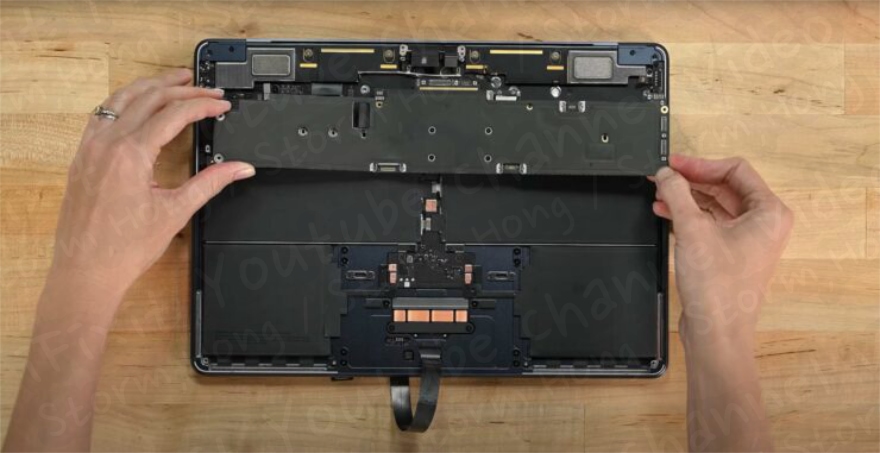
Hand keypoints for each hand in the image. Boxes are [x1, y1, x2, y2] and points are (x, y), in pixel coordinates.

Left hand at [51, 68, 254, 304]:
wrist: (87, 271)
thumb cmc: (124, 248)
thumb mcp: (176, 211)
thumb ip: (211, 182)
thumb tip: (240, 168)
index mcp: (130, 155)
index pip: (173, 114)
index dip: (203, 105)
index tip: (221, 104)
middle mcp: (107, 144)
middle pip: (149, 97)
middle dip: (182, 89)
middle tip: (207, 89)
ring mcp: (90, 147)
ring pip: (122, 98)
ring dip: (151, 85)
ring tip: (175, 80)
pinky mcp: (82, 156)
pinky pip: (103, 114)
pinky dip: (125, 101)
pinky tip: (138, 103)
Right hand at [652, 155, 792, 350]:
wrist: (716, 331)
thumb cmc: (718, 289)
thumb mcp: (693, 230)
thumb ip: (678, 194)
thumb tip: (667, 173)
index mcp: (769, 212)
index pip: (735, 170)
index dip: (701, 164)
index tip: (674, 164)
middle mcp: (764, 223)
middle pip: (725, 186)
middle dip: (691, 181)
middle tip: (663, 175)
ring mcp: (749, 239)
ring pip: (715, 205)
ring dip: (687, 198)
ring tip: (660, 193)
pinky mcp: (732, 253)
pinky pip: (711, 223)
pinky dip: (690, 216)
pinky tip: (666, 212)